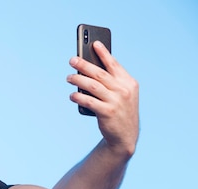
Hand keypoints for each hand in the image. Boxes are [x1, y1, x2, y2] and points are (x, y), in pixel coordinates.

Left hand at [67, 41, 139, 156]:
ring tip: (68, 77)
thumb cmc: (120, 112)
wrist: (125, 137)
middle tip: (72, 60)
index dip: (103, 53)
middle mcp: (124, 90)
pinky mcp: (107, 113)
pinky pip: (89, 101)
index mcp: (129, 83)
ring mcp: (116, 101)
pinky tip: (72, 95)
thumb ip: (110, 83)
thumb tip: (88, 71)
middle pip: (100, 73)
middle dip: (84, 65)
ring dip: (78, 80)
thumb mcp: (122, 95)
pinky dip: (79, 96)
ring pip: (93, 86)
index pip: (114, 64)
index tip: (94, 43)